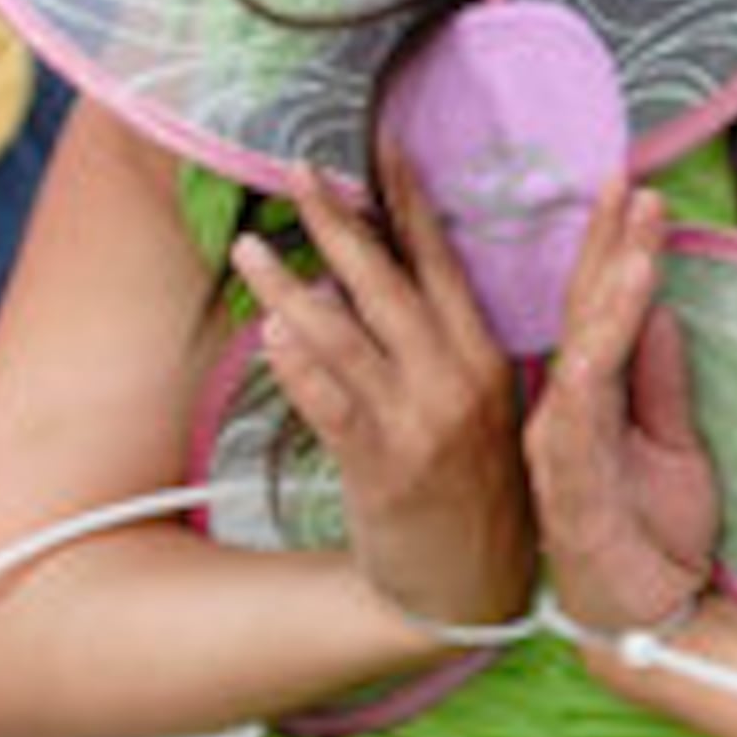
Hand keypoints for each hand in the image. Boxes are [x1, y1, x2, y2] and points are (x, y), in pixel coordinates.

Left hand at [231, 147, 533, 634]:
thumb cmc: (474, 491)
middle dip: (341, 224)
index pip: (442, 263)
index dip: (410, 203)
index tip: (381, 148)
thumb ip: (440, 347)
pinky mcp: (380, 466)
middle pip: (388, 285)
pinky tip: (272, 335)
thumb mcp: (478, 409)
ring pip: (347, 338)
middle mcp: (456, 380)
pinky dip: (301, 368)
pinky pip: (331, 404)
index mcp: (484, 357)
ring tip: (252, 248)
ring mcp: (419, 422)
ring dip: (293, 289)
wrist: (470, 588)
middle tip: (299, 171)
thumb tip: (370, 286)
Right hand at [520, 182, 720, 644]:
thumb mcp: (676, 445)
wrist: (650, 619)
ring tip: (636, 220)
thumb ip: (662, 381)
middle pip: (585, 311)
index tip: (638, 189)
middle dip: (608, 241)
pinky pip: (585, 402)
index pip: (599, 310)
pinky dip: (603, 348)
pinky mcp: (571, 478)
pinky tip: (623, 303)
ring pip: (582, 344)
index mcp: (592, 400)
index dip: (616, 249)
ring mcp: (563, 442)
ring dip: (611, 280)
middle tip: (629, 176)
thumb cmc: (657, 536)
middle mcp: (567, 411)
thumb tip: (664, 311)